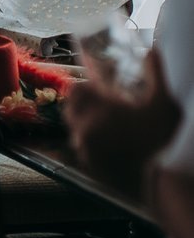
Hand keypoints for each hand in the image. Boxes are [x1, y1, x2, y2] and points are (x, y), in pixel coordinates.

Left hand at [67, 48, 178, 193]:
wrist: (161, 186)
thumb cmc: (162, 142)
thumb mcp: (165, 104)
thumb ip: (156, 74)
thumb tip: (151, 51)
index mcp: (99, 111)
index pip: (76, 90)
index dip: (87, 86)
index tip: (101, 88)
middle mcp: (85, 131)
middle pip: (72, 109)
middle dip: (85, 103)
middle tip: (105, 103)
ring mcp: (86, 152)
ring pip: (76, 129)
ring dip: (87, 123)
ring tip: (111, 123)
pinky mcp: (90, 168)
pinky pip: (83, 148)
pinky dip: (93, 142)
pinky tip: (114, 144)